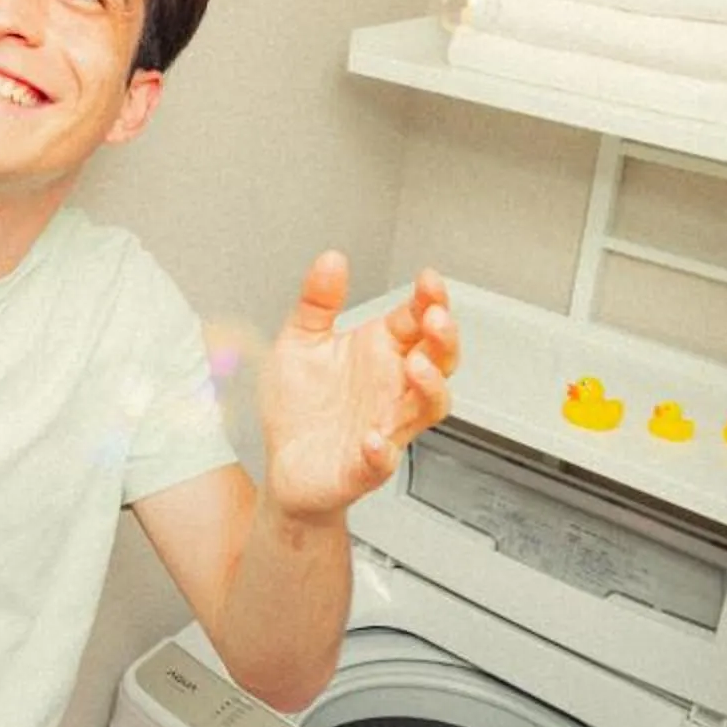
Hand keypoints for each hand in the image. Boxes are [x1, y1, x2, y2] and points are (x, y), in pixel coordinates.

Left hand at [258, 255, 457, 521]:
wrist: (282, 465)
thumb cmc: (300, 407)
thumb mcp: (300, 342)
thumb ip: (317, 302)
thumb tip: (332, 260)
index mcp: (380, 352)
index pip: (417, 320)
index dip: (429, 299)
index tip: (428, 279)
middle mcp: (391, 387)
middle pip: (439, 360)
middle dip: (444, 338)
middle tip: (436, 316)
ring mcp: (386, 426)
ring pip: (428, 407)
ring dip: (430, 386)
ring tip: (417, 365)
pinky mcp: (364, 466)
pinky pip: (383, 461)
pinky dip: (383, 451)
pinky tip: (374, 438)